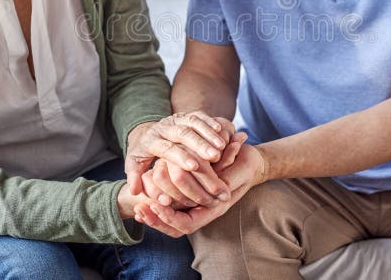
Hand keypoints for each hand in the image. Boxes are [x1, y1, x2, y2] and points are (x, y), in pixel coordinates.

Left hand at [125, 112, 235, 195]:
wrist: (145, 133)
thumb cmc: (143, 155)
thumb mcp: (134, 166)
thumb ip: (134, 178)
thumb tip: (135, 191)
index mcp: (150, 141)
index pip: (166, 148)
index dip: (180, 156)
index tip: (194, 166)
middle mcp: (163, 127)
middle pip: (182, 133)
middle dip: (199, 144)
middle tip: (214, 156)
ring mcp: (174, 119)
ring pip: (192, 122)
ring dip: (208, 133)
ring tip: (222, 146)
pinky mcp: (184, 115)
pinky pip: (198, 114)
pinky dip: (209, 121)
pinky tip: (221, 130)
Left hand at [134, 144, 267, 236]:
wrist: (251, 162)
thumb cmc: (247, 164)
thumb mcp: (241, 169)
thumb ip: (228, 179)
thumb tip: (218, 190)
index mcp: (215, 208)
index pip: (188, 224)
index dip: (171, 217)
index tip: (156, 206)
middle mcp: (205, 209)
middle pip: (177, 227)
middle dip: (158, 220)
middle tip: (141, 209)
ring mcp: (199, 204)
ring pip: (173, 221)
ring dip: (155, 217)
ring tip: (139, 208)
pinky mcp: (192, 194)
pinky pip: (174, 208)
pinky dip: (157, 205)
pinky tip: (143, 197)